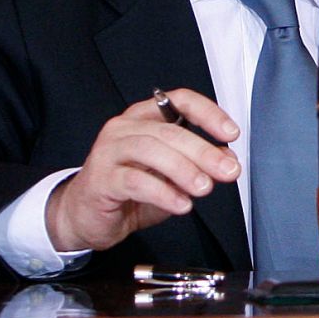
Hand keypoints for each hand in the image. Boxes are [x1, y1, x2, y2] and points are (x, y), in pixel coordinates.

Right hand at [45, 89, 239, 252]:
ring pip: (150, 150)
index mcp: (145, 119)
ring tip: (204, 188)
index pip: (179, 100)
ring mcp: (109, 152)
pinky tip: (181, 204)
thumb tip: (229, 160)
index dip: (208, 113)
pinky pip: (134, 181)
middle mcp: (125, 128)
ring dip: (183, 169)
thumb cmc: (130, 189)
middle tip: (228, 170)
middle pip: (169, 130)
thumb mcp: (172, 176)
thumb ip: (198, 164)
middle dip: (204, 151)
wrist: (87, 216)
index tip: (231, 133)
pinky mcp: (101, 179)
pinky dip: (163, 192)